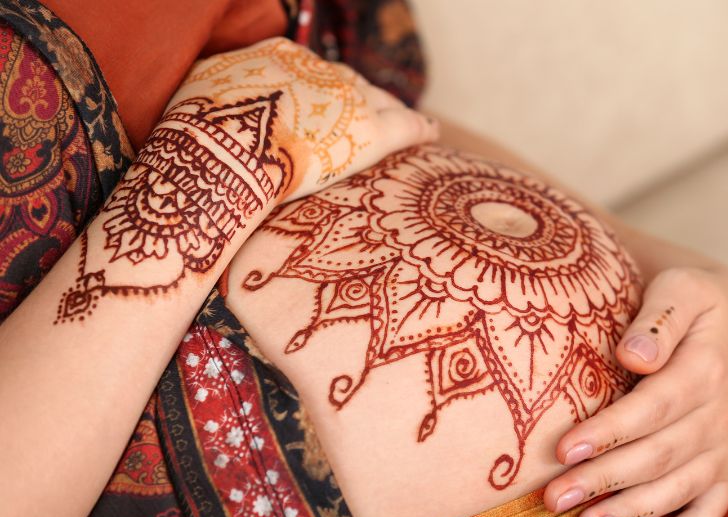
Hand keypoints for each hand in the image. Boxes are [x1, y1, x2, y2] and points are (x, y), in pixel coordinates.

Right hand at [166, 37, 436, 204]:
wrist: (220, 154)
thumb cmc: (199, 131)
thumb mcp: (202, 93)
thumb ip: (223, 90)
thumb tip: (219, 101)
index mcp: (280, 55)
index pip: (313, 71)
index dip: (323, 89)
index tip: (326, 104)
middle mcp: (320, 70)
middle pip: (350, 82)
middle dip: (359, 98)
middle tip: (366, 115)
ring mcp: (349, 98)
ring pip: (380, 101)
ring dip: (391, 112)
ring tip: (405, 124)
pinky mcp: (370, 130)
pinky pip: (406, 126)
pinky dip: (422, 129)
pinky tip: (433, 133)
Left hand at [543, 266, 727, 516]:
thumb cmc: (694, 301)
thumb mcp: (682, 288)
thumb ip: (659, 318)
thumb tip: (634, 355)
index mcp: (707, 369)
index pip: (654, 408)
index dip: (610, 432)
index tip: (564, 449)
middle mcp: (721, 415)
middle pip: (659, 455)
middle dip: (605, 480)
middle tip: (554, 496)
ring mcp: (725, 447)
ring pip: (679, 488)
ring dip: (632, 511)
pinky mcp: (725, 467)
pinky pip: (711, 509)